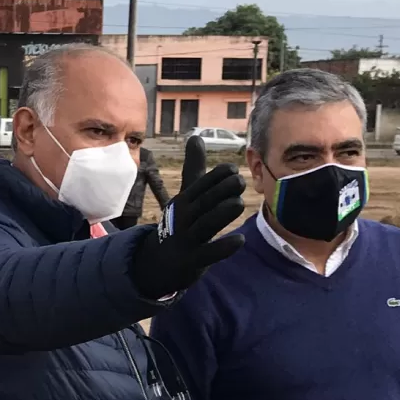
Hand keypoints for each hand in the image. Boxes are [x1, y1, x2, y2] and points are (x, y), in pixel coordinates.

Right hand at [128, 136, 246, 297]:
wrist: (157, 263)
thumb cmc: (179, 223)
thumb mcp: (186, 196)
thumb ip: (193, 167)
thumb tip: (196, 136)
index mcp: (184, 201)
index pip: (200, 185)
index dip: (216, 176)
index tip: (233, 168)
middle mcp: (183, 218)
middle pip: (203, 202)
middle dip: (221, 190)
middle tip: (241, 181)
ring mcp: (186, 240)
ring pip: (205, 224)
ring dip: (221, 213)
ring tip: (240, 204)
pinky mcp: (191, 261)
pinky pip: (208, 254)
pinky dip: (223, 247)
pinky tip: (240, 240)